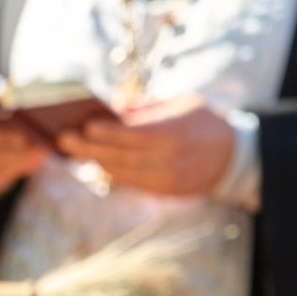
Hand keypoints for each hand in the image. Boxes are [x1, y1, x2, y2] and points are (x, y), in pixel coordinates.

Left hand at [55, 93, 235, 197]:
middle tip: (63, 140)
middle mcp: (171, 158)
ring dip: (96, 161)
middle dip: (90, 147)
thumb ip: (147, 106)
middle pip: (123, 155)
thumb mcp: (181, 102)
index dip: (108, 131)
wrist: (232, 156)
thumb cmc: (202, 121)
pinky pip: (132, 183)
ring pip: (123, 172)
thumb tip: (113, 107)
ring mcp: (168, 179)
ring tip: (73, 150)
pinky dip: (112, 173)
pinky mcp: (166, 192)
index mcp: (176, 132)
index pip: (135, 134)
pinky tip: (96, 163)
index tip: (85, 124)